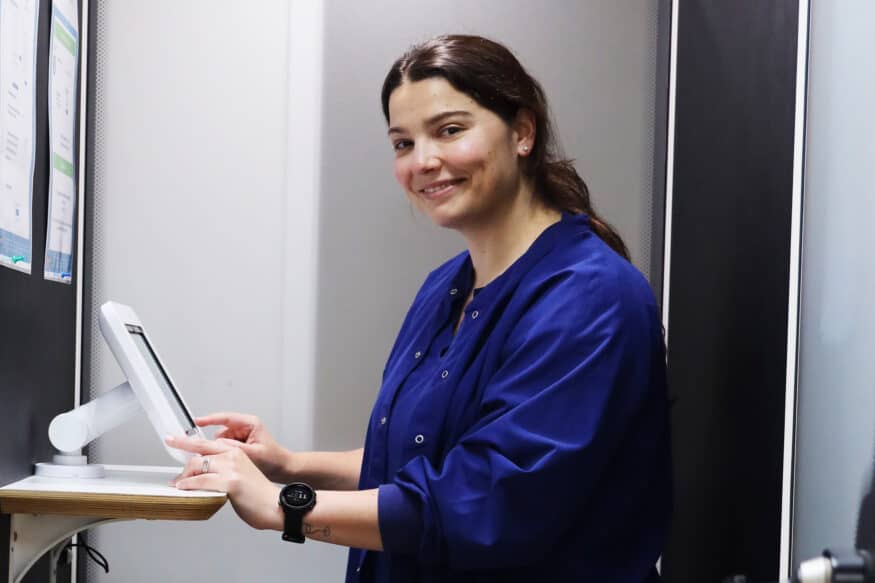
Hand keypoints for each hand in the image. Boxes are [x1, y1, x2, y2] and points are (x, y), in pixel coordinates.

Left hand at [167, 435, 282, 530]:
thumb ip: (224, 471)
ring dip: (184, 475)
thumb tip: (204, 477)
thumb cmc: (260, 496)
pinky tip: (184, 487)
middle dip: (181, 453)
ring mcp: (232, 468)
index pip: (208, 444)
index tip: (177, 441)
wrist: (276, 506)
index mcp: (237, 452)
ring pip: (198, 465)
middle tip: (172, 466)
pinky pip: (200, 481)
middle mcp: (234, 456)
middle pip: (200, 451)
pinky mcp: (230, 482)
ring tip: (178, 483)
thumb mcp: (242, 476)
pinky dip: (188, 484)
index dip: (189, 444)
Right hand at [194, 412, 291, 482]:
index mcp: (250, 424)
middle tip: (211, 451)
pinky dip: (224, 455)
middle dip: (217, 443)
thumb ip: (234, 448)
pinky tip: (232, 463)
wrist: (282, 468)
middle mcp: (245, 428)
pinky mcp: (239, 445)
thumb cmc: (274, 459)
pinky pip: (224, 448)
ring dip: (222, 451)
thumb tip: (216, 444)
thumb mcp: (254, 453)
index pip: (226, 418)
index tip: (197, 421)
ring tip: (233, 461)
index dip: (210, 419)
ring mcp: (241, 436)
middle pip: (221, 431)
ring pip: (221, 442)